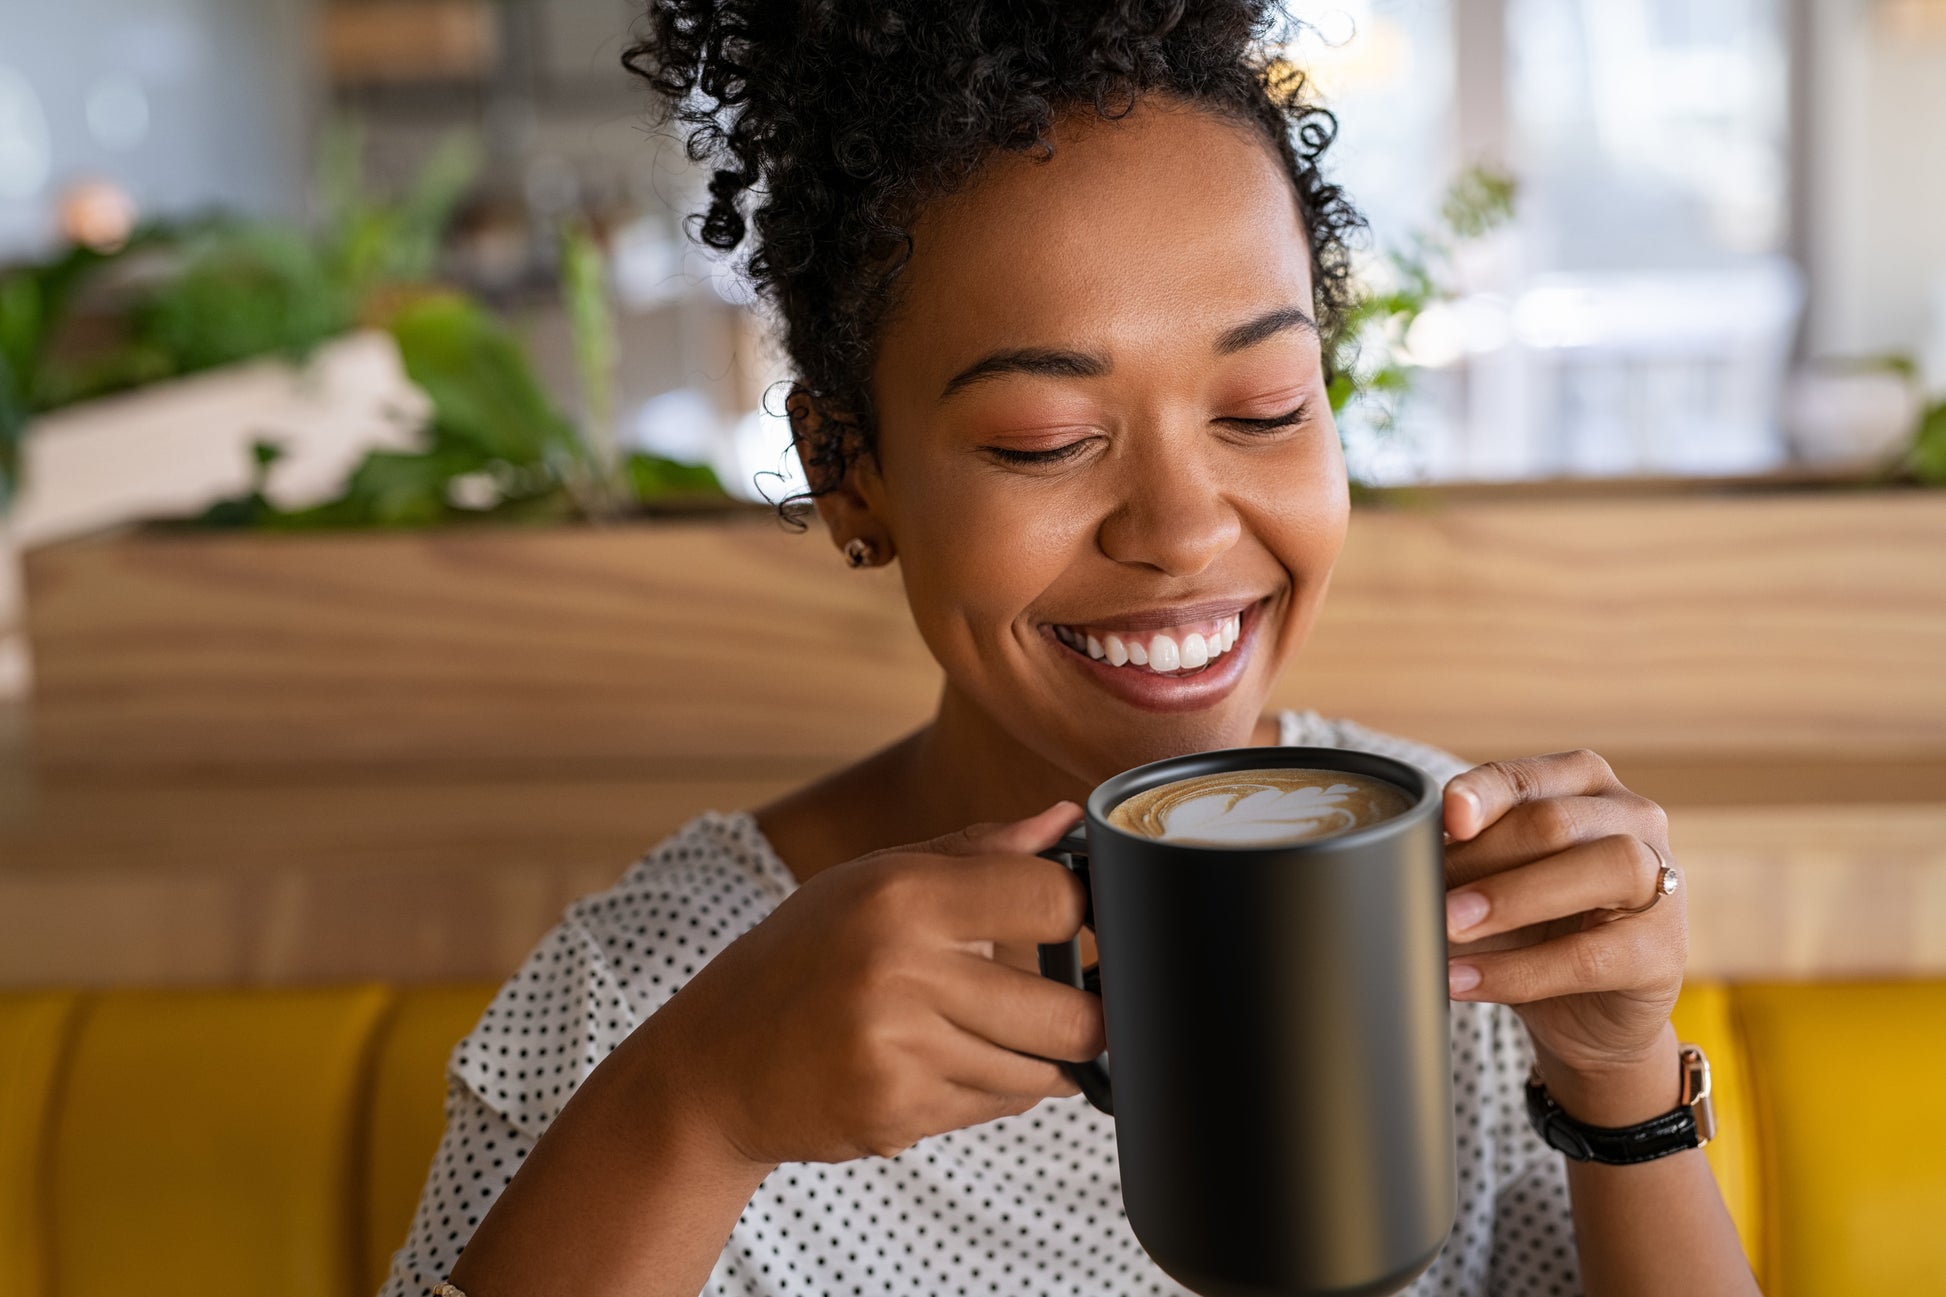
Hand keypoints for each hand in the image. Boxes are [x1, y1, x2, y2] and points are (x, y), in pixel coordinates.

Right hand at [646, 803, 1104, 1166]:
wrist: (715, 1061)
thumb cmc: (803, 957)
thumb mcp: (872, 881)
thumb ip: (977, 853)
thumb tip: (1066, 820)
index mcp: (902, 895)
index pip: (1051, 899)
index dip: (1084, 911)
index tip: (1085, 921)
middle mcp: (902, 971)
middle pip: (1070, 1013)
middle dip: (1088, 1013)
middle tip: (1081, 999)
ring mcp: (899, 1052)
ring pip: (1042, 1072)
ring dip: (1044, 1059)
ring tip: (1006, 1031)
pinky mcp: (897, 1114)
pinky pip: (998, 1106)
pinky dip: (997, 1089)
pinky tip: (954, 1061)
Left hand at [1442, 750, 1686, 1106]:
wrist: (1584, 1016)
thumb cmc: (1533, 929)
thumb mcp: (1491, 884)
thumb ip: (1462, 859)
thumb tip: (1401, 858)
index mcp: (1582, 787)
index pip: (1524, 779)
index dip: (1482, 795)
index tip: (1446, 817)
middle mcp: (1632, 820)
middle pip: (1556, 822)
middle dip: (1483, 858)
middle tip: (1425, 894)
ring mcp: (1661, 882)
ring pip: (1601, 869)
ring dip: (1511, 899)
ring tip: (1448, 927)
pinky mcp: (1665, 951)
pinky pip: (1592, 955)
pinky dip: (1519, 971)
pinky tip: (1466, 981)